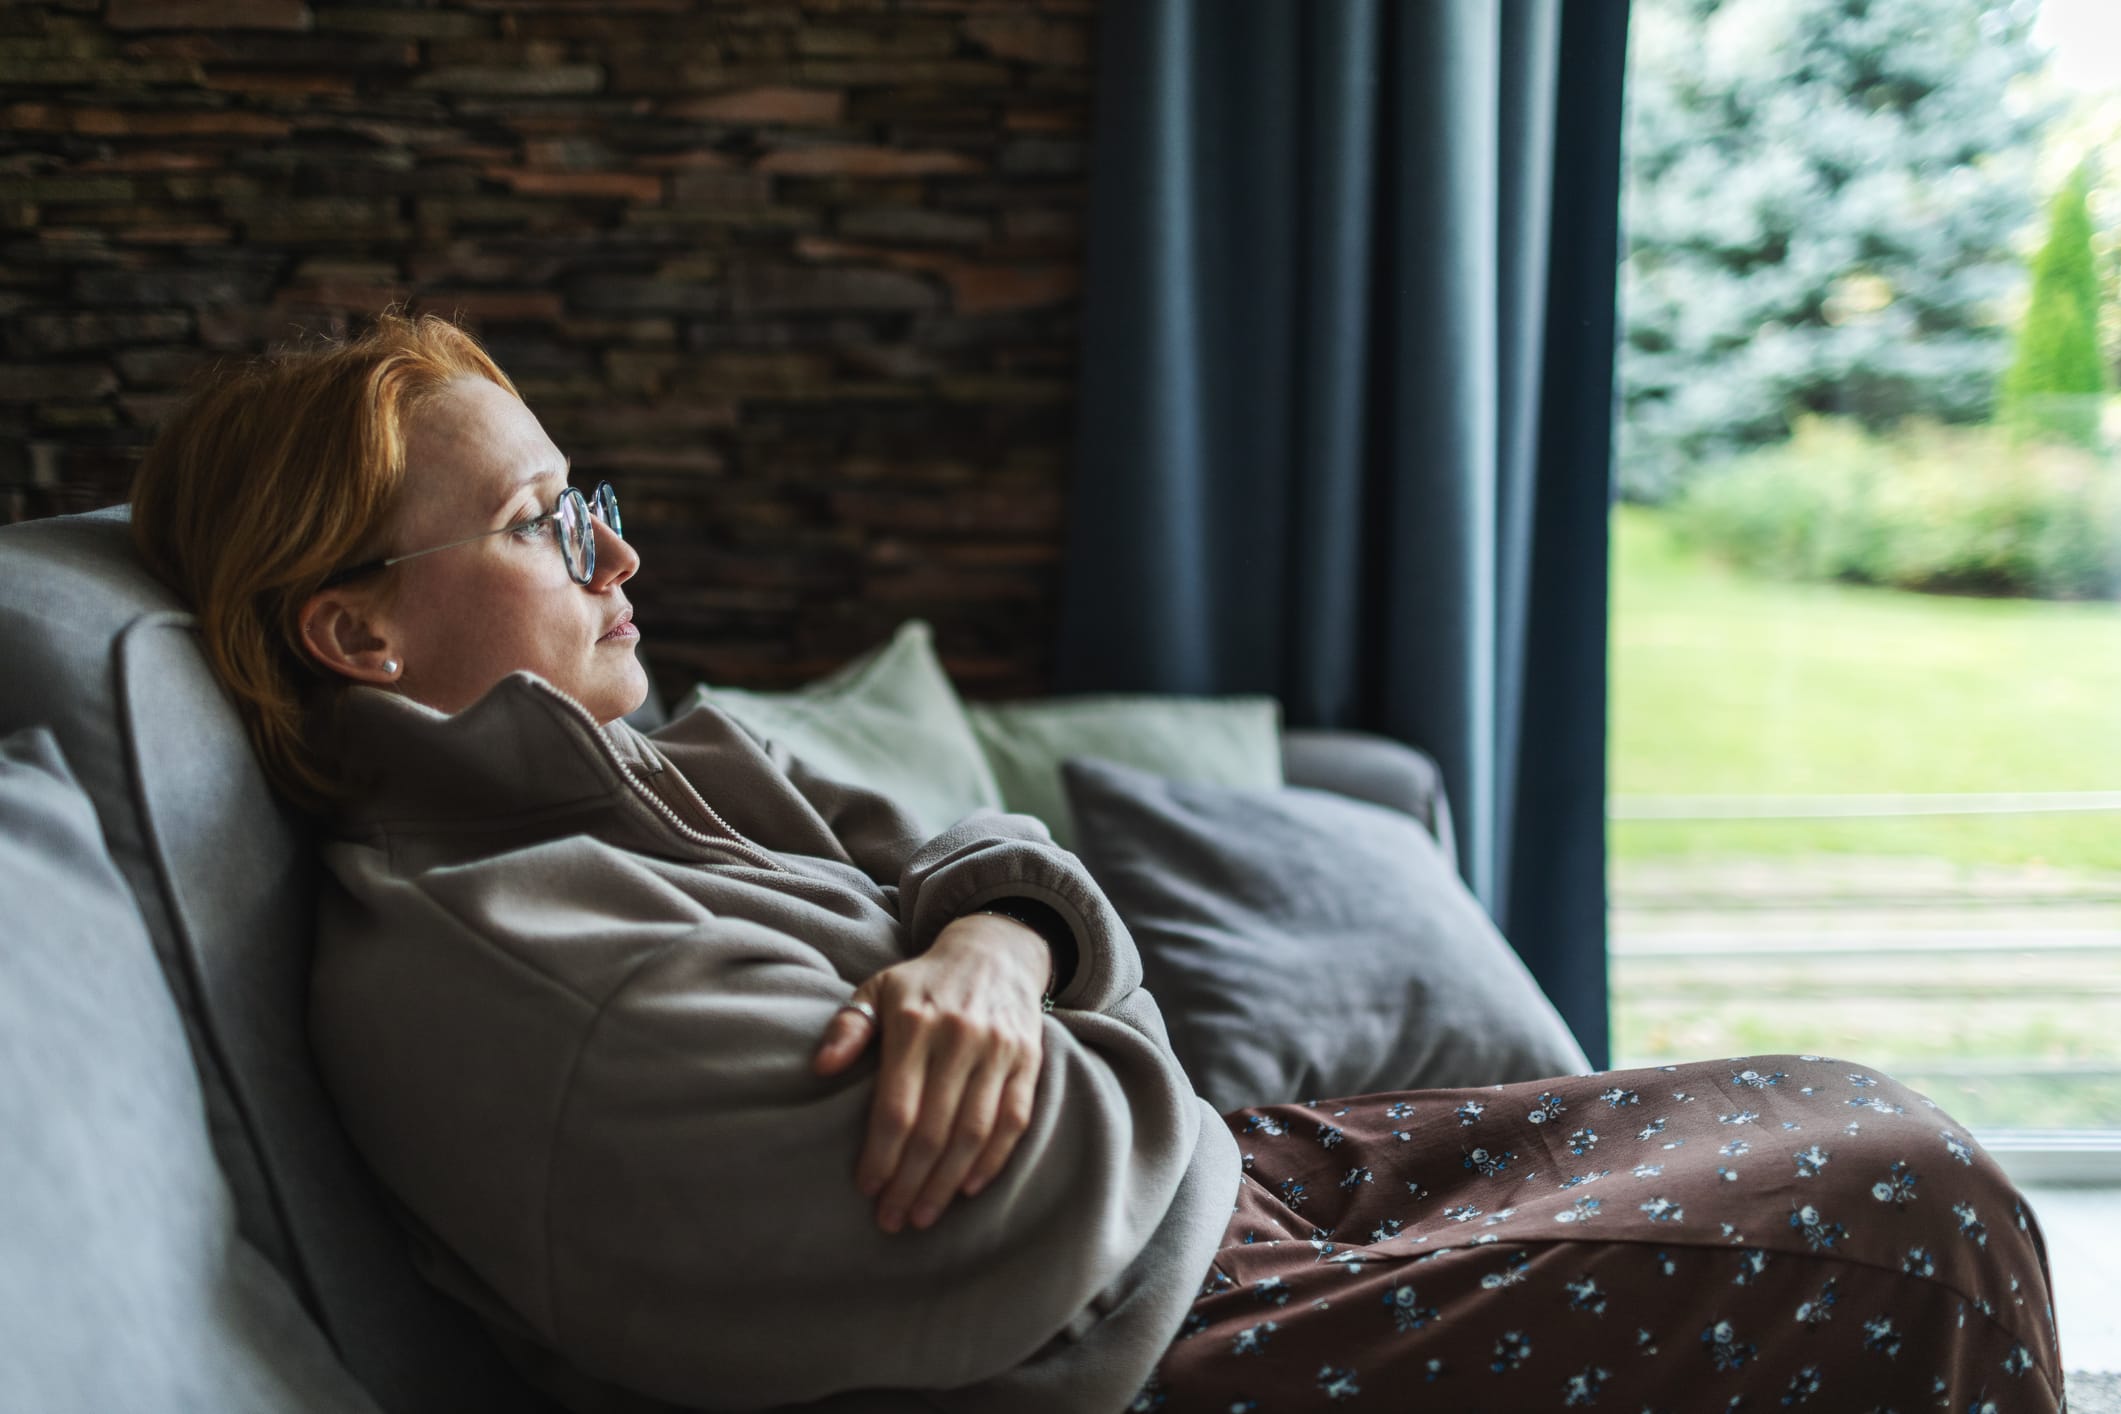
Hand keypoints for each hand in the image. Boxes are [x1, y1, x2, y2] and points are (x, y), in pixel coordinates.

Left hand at [812, 914, 1048, 1232]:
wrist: (995, 951)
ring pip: (973, 1132)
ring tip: (924, 1215)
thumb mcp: (877, 989)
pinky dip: (993, 1160)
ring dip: (947, 1183)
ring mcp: (998, 1050)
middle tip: (891, 1219)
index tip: (866, 1189)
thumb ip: (848, 1028)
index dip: (881, 1156)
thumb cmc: (924, 982)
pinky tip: (968, 1188)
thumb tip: (820, 1067)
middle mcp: (959, 1037)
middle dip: (909, 1182)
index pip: (896, 1107)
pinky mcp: (1028, 1060)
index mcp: (914, 1022)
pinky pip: (1013, 1121)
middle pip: (933, 1129)